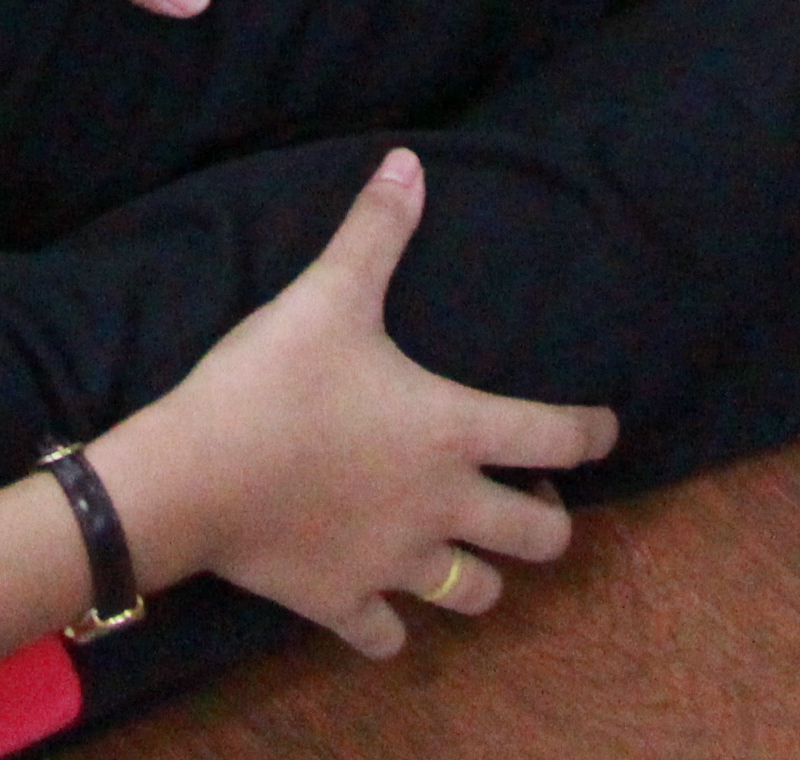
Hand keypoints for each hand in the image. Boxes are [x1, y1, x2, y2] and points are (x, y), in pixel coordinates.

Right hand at [89, 152, 612, 658]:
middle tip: (532, 499)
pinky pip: (386, 638)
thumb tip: (409, 162)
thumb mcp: (327, 294)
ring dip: (484, 577)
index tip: (605, 432)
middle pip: (539, 539)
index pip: (555, 437)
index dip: (592, 434)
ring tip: (471, 554)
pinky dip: (392, 629)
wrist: (193, 476)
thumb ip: (375, 232)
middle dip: (550, 523)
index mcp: (451, 431)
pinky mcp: (343, 603)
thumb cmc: (273, 380)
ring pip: (476, 595)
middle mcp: (442, 507)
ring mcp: (395, 565)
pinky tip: (384, 612)